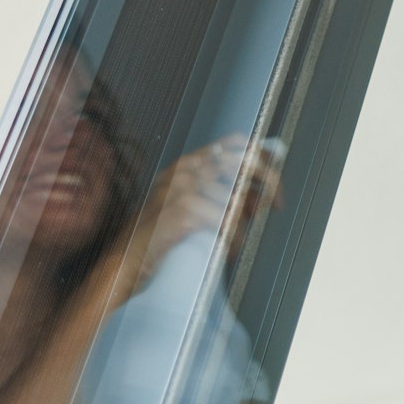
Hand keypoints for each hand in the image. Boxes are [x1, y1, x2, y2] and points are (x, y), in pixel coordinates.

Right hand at [120, 134, 283, 295]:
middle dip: (269, 183)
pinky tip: (228, 250)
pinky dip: (234, 239)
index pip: (235, 142)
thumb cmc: (162, 235)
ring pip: (237, 199)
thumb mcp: (190, 203)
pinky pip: (226, 221)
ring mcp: (181, 188)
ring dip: (245, 225)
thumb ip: (219, 191)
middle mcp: (185, 170)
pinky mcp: (181, 209)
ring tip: (236, 240)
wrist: (127, 261)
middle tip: (276, 204)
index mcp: (189, 164)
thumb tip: (262, 194)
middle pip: (245, 163)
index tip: (274, 178)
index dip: (262, 156)